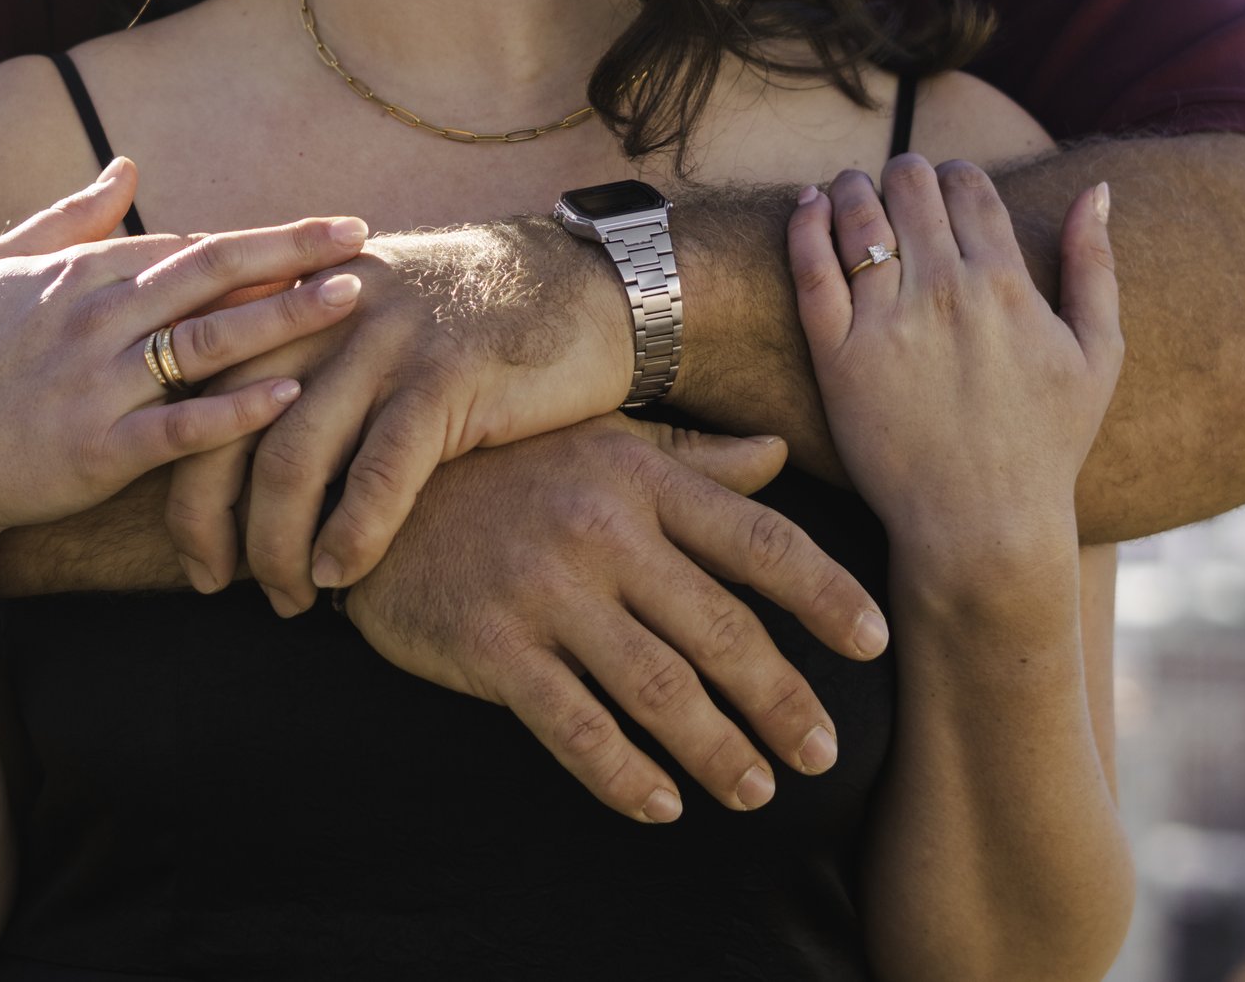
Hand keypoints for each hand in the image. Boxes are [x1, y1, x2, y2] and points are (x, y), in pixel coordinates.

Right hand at [0, 159, 372, 547]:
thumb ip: (68, 217)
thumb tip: (128, 166)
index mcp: (78, 275)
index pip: (187, 245)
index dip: (263, 239)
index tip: (329, 230)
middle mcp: (93, 320)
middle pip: (210, 273)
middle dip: (292, 252)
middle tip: (362, 238)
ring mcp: (97, 384)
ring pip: (206, 340)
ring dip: (283, 317)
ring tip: (349, 300)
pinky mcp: (98, 451)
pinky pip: (180, 426)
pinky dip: (235, 409)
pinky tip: (290, 395)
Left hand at [167, 217, 635, 613]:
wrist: (582, 285)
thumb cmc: (470, 319)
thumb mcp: (369, 315)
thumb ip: (302, 357)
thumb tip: (238, 443)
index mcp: (290, 296)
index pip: (198, 389)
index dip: (179, 475)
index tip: (190, 547)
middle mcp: (321, 311)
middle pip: (223, 426)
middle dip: (206, 521)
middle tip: (215, 583)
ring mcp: (383, 341)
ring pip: (292, 459)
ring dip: (278, 547)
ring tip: (288, 599)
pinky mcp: (445, 376)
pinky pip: (378, 473)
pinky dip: (351, 535)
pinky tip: (342, 576)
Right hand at [338, 419, 891, 822]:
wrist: (368, 490)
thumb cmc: (499, 466)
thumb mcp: (596, 440)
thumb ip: (691, 457)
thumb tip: (780, 455)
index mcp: (637, 476)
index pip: (757, 541)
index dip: (826, 596)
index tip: (875, 643)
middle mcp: (600, 529)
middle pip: (721, 630)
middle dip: (783, 701)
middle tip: (821, 752)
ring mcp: (544, 590)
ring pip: (659, 689)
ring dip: (719, 751)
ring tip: (756, 789)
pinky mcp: (492, 645)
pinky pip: (575, 727)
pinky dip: (625, 775)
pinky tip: (661, 804)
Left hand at [786, 156, 1121, 565]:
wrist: (981, 522)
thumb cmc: (1046, 442)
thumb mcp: (1097, 353)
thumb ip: (1096, 265)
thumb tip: (1097, 188)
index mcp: (1006, 283)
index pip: (968, 185)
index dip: (953, 172)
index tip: (944, 183)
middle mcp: (944, 292)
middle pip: (911, 188)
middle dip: (904, 171)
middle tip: (896, 181)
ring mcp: (887, 322)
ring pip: (858, 215)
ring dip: (853, 185)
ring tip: (850, 187)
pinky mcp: (837, 355)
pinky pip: (810, 268)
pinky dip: (805, 223)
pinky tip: (809, 204)